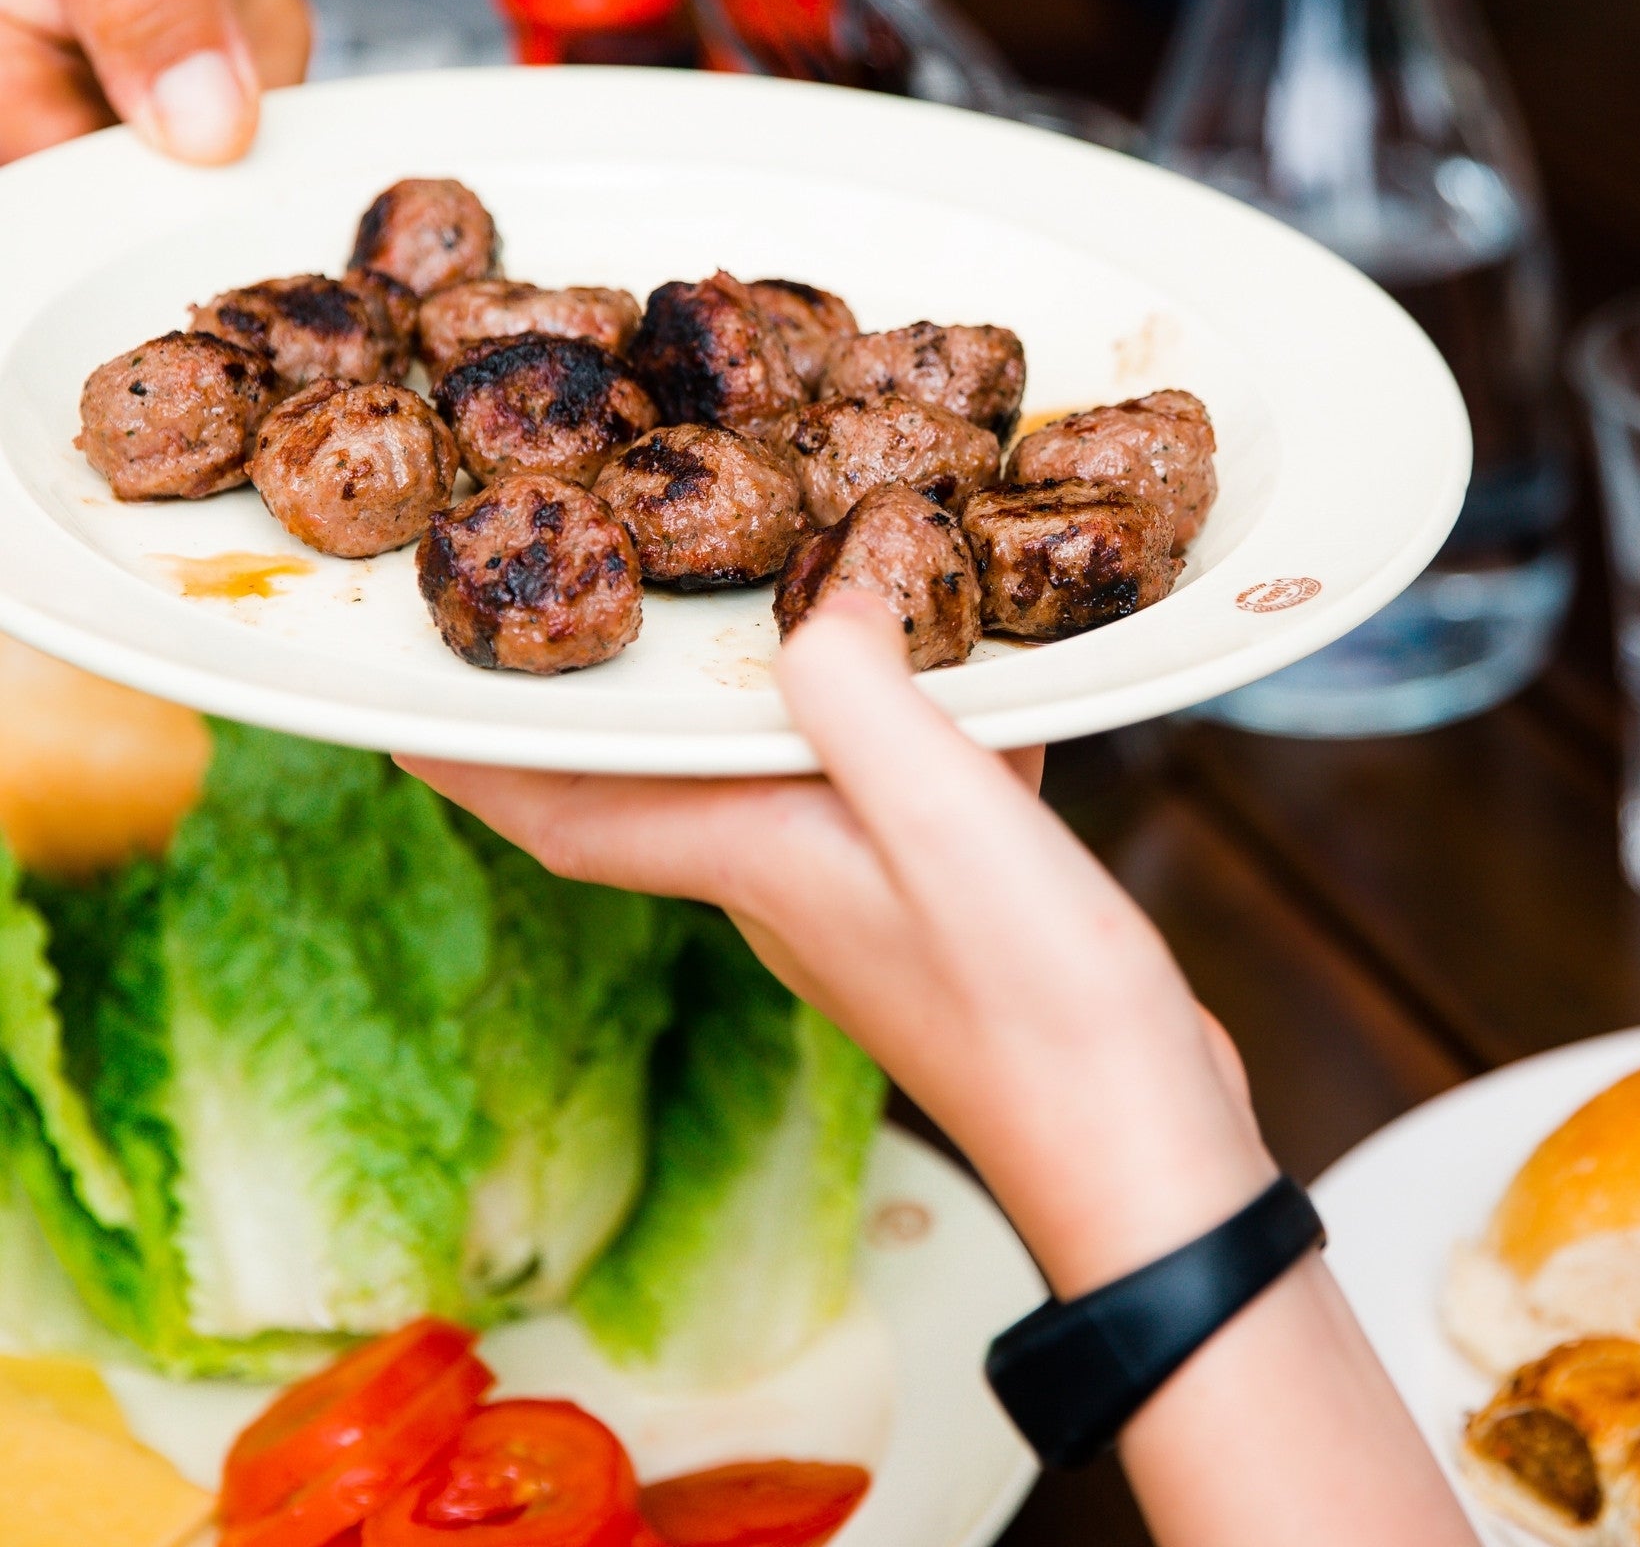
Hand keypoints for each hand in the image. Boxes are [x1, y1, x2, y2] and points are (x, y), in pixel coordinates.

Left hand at [400, 591, 1272, 1298]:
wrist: (1144, 1150)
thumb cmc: (1038, 1010)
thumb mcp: (946, 822)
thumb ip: (862, 701)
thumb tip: (823, 598)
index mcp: (753, 861)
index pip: (565, 813)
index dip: (472, 760)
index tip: (395, 703)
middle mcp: (787, 880)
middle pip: (656, 781)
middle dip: (609, 697)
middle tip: (587, 588)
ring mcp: (867, 895)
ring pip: (782, 769)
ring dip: (761, 692)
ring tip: (767, 594)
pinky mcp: (946, 901)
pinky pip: (891, 783)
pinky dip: (903, 720)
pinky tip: (966, 676)